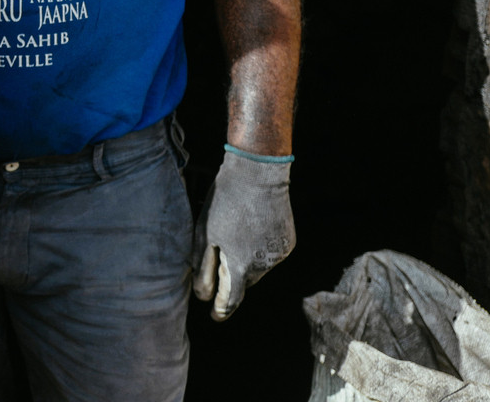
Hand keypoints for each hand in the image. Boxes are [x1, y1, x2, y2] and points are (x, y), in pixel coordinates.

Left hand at [193, 149, 294, 320]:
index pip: (231, 299)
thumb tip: (201, 295)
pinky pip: (271, 254)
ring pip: (259, 268)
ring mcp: (279, 254)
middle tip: (219, 261)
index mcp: (240, 265)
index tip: (214, 316)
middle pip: (245, 282)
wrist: (258, 174)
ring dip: (247, 261)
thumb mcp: (205, 232)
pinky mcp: (288, 242)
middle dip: (232, 279)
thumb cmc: (225, 201)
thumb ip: (203, 266)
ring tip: (236, 234)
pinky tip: (252, 228)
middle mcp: (264, 265)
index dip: (221, 310)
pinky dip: (260, 249)